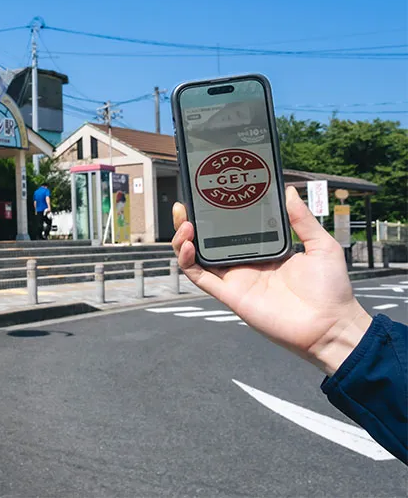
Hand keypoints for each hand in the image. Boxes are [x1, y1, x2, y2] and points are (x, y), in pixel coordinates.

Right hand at [172, 186, 372, 374]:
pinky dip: (188, 261)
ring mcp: (235, 279)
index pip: (231, 228)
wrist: (330, 325)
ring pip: (197, 257)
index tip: (210, 196)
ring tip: (184, 222)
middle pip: (207, 240)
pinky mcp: (230, 295)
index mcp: (263, 250)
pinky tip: (189, 245)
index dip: (216, 214)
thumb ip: (302, 219)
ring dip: (184, 239)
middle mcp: (244, 263)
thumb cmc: (331, 289)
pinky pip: (200, 277)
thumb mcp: (321, 245)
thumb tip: (289, 191)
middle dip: (191, 222)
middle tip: (185, 205)